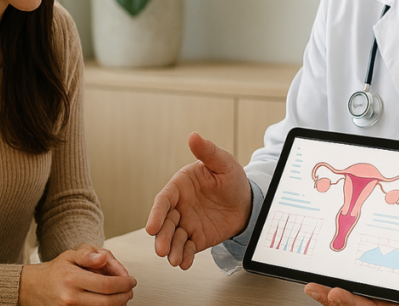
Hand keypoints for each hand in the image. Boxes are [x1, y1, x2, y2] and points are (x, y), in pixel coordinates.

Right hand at [18, 244, 135, 305]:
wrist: (35, 287)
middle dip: (124, 296)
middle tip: (130, 290)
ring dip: (118, 304)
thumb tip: (104, 258)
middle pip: (108, 303)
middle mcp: (71, 298)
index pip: (106, 286)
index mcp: (72, 279)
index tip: (131, 280)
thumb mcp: (71, 255)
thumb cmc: (57, 270)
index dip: (124, 284)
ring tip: (121, 295)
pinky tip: (109, 301)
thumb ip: (89, 254)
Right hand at [144, 132, 251, 269]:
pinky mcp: (195, 238)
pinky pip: (186, 248)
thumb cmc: (232, 178)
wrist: (247, 202)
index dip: (156, 214)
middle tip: (161, 249)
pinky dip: (184, 256)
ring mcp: (186, 224)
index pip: (163, 200)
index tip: (151, 227)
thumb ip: (207, 152)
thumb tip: (193, 136)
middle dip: (161, 237)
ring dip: (171, 249)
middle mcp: (179, 206)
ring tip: (174, 260)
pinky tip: (184, 263)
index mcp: (180, 186)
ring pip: (173, 238)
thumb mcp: (223, 162)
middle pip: (164, 222)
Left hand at [304, 254, 398, 305]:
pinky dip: (334, 294)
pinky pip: (352, 297)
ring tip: (313, 289)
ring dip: (331, 299)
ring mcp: (378, 302)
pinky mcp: (371, 295)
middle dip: (340, 301)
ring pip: (352, 304)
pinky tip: (319, 288)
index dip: (354, 303)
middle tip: (322, 290)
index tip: (337, 293)